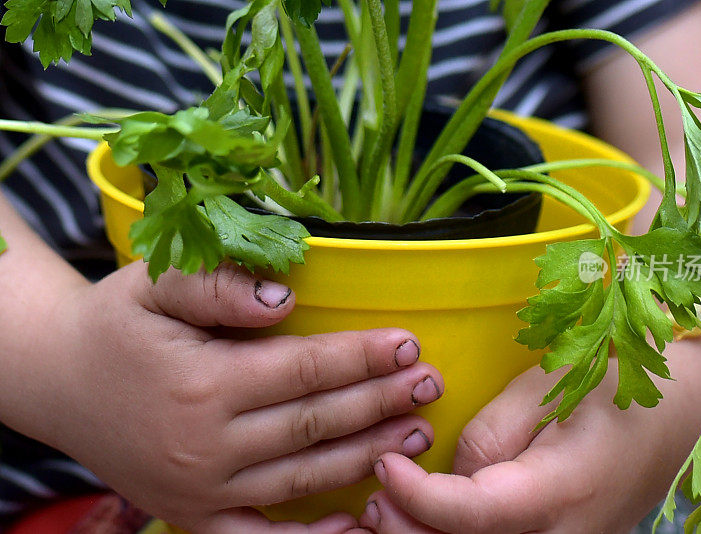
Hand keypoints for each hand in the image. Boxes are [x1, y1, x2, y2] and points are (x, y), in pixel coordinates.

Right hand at [11, 262, 442, 532]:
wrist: (61, 379)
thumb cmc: (117, 324)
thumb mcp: (153, 284)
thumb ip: (216, 285)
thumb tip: (284, 299)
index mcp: (201, 384)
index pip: (303, 370)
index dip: (360, 357)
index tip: (408, 343)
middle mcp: (206, 446)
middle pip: (314, 424)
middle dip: (379, 402)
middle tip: (430, 384)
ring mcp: (202, 491)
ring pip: (304, 476)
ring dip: (367, 455)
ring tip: (416, 432)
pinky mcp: (194, 517)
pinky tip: (358, 523)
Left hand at [358, 344, 700, 533]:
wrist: (684, 411)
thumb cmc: (616, 382)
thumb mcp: (550, 387)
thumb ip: (490, 434)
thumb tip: (449, 472)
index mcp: (561, 491)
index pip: (473, 515)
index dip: (418, 498)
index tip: (383, 466)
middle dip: (411, 533)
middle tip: (374, 495)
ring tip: (390, 505)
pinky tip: (427, 516)